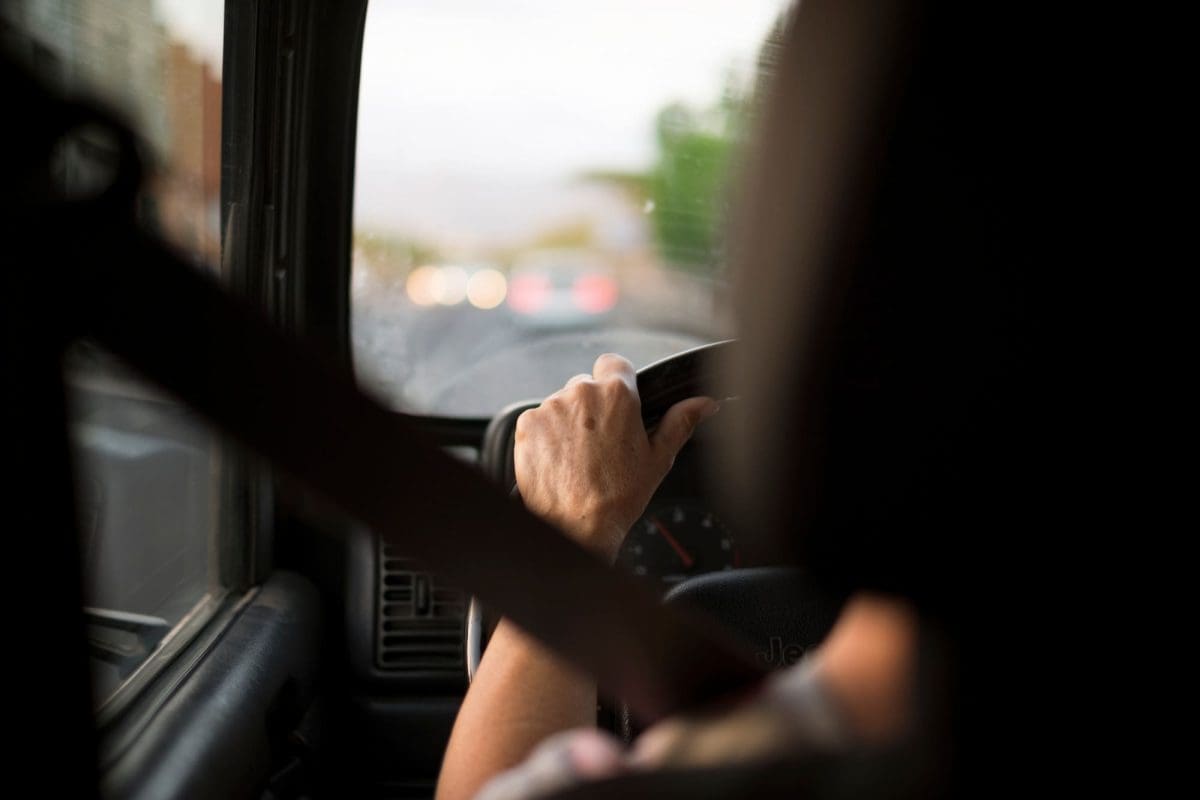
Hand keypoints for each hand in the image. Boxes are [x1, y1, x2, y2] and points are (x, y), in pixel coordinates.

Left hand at [514, 353, 719, 560]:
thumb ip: (681, 422)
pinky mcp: (527, 424)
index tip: (617, 405)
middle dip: (593, 408)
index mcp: (617, 395)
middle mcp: (581, 393)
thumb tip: (705, 404)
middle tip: (601, 443)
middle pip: (586, 386)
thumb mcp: (658, 458)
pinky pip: (539, 420)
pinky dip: (547, 436)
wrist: (577, 525)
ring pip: (561, 404)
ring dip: (568, 422)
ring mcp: (550, 407)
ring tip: (579, 457)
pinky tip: (560, 461)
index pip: (614, 364)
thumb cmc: (619, 495)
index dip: (617, 383)